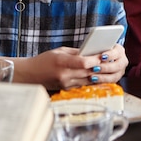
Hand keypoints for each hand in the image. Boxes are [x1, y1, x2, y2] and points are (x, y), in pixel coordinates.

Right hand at [9, 44, 127, 89]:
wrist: (30, 75)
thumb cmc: (43, 60)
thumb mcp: (59, 51)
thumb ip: (75, 52)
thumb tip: (91, 52)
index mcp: (62, 62)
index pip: (83, 62)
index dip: (95, 59)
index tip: (104, 54)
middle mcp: (64, 75)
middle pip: (88, 72)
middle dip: (100, 66)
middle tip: (110, 61)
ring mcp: (66, 84)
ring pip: (87, 80)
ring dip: (98, 74)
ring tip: (107, 68)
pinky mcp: (66, 89)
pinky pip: (82, 85)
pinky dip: (90, 80)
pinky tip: (97, 75)